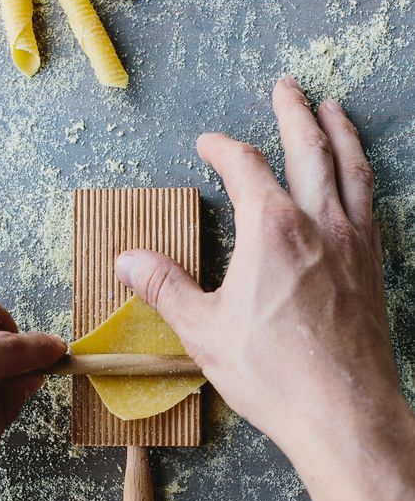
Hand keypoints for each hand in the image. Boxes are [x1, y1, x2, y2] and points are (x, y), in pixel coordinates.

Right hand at [116, 77, 414, 500]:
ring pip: (348, 168)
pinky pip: (370, 202)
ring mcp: (350, 242)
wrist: (343, 412)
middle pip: (306, 148)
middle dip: (294, 113)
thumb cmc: (275, 374)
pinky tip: (359, 178)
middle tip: (287, 88)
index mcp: (270, 230)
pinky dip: (363, 176)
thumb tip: (128, 261)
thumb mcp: (203, 331)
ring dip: (339, 132)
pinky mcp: (371, 266)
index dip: (222, 148)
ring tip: (334, 110)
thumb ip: (165, 288)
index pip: (244, 167)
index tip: (208, 144)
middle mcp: (315, 223)